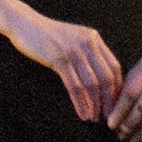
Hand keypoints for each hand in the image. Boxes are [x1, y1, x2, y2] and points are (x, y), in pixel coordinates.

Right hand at [2, 7, 122, 122]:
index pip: (114, 66)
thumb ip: (88, 54)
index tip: (115, 104)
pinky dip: (80, 103)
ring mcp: (73, 50)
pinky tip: (82, 114)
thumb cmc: (48, 36)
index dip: (117, 88)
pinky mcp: (58, 58)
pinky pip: (74, 86)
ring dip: (94, 105)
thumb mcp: (73, 40)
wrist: (24, 24)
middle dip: (109, 100)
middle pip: (106, 77)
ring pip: (91, 83)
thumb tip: (101, 81)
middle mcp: (87, 43)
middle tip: (107, 116)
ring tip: (93, 117)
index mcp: (94, 38)